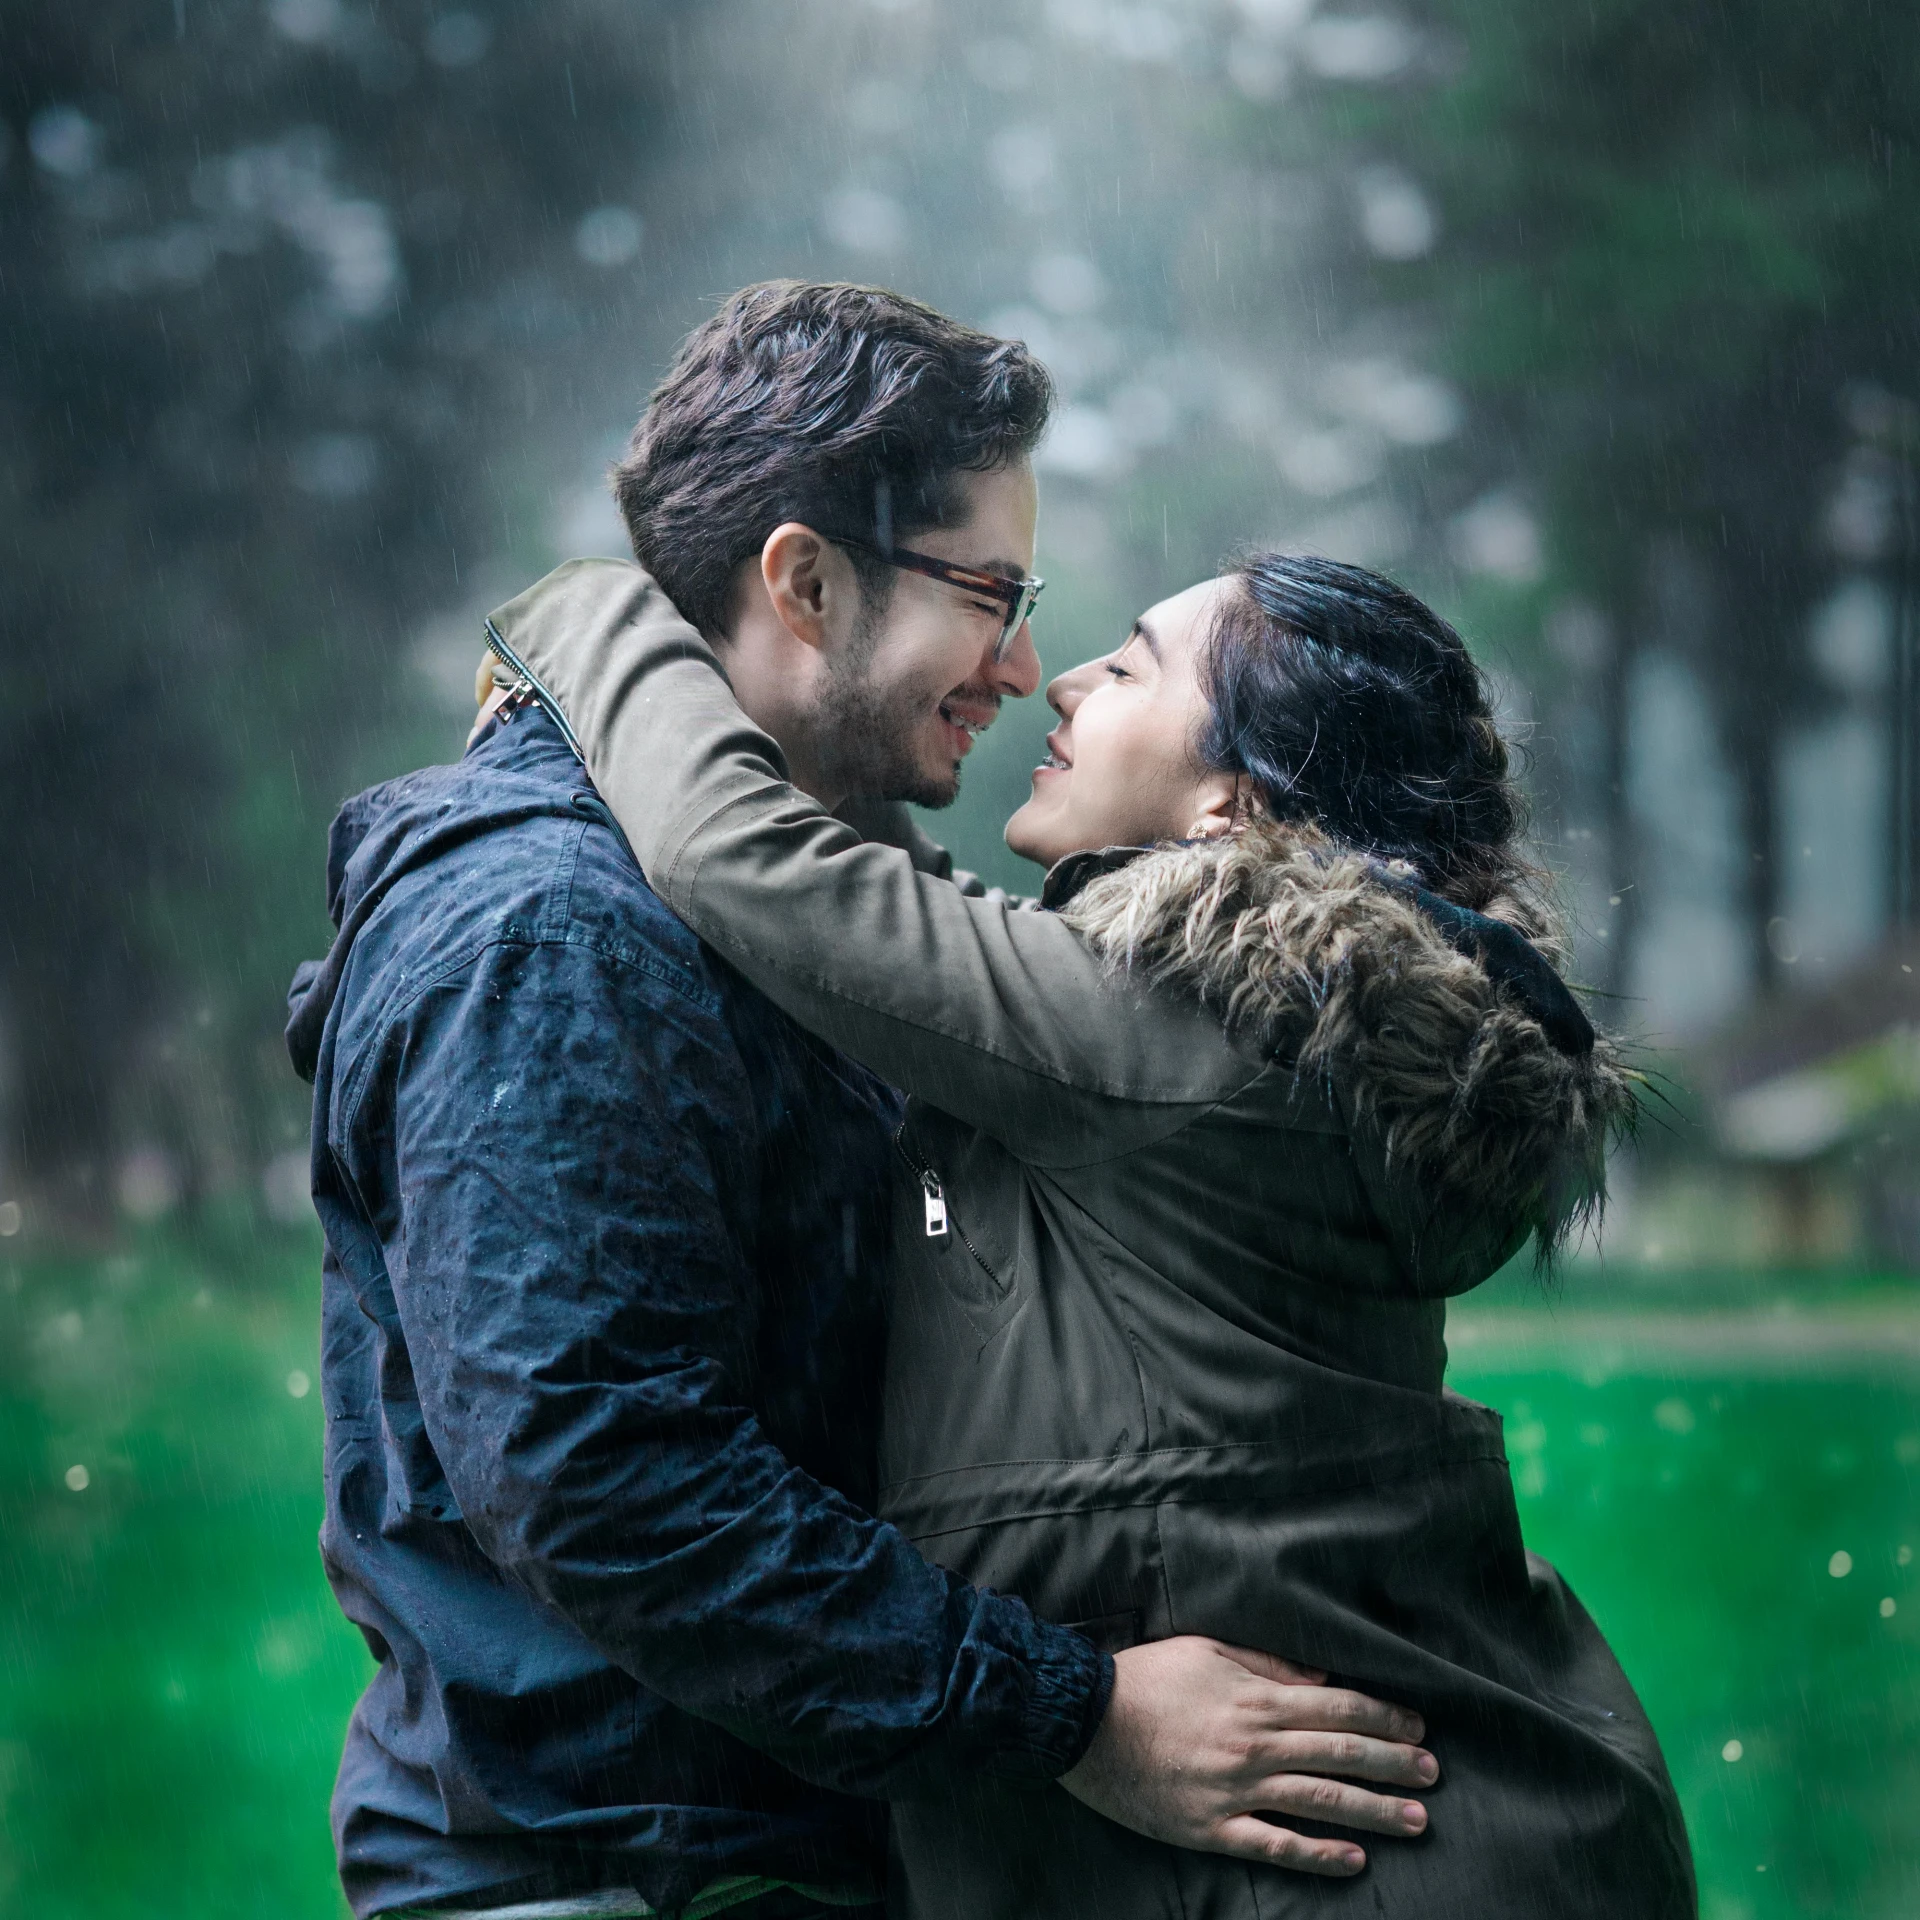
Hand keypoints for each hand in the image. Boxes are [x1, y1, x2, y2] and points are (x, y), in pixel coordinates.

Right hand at [1059, 1636, 1436, 1877]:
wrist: (1084, 1721)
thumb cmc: (1145, 1678)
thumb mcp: (1207, 1649)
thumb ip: (1267, 1663)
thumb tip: (1321, 1676)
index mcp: (1254, 1698)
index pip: (1336, 1706)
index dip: (1383, 1716)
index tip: (1418, 1726)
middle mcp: (1254, 1744)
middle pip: (1339, 1753)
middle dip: (1393, 1763)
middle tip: (1433, 1773)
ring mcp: (1235, 1790)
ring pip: (1319, 1801)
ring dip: (1374, 1810)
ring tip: (1416, 1819)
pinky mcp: (1212, 1827)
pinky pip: (1274, 1844)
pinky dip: (1317, 1854)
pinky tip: (1353, 1860)